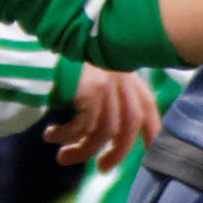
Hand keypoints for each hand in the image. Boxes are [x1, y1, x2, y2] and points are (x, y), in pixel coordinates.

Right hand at [46, 63, 161, 170]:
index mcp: (127, 77)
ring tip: (63, 157)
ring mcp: (107, 85)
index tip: (148, 154)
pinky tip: (51, 135)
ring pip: (104, 132)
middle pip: (130, 125)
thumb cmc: (68, 58)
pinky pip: (81, 126)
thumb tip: (105, 134)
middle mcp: (121, 80)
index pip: (147, 106)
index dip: (152, 132)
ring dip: (82, 152)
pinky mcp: (89, 90)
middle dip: (118, 153)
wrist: (54, 34)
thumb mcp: (97, 72)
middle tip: (102, 169)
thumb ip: (108, 95)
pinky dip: (65, 136)